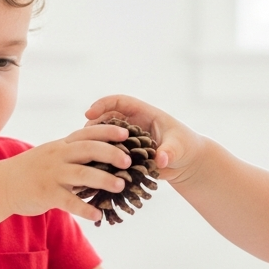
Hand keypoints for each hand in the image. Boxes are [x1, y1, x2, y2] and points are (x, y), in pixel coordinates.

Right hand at [0, 125, 133, 223]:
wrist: (1, 184)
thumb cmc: (32, 170)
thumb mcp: (52, 155)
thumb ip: (73, 154)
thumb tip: (103, 155)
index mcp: (61, 146)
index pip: (87, 133)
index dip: (107, 131)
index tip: (126, 133)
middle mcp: (57, 157)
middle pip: (88, 150)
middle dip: (110, 153)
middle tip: (128, 160)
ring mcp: (52, 175)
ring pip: (81, 174)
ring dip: (103, 180)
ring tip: (120, 185)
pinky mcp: (46, 194)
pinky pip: (69, 202)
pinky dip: (85, 209)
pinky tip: (97, 214)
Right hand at [84, 95, 206, 182]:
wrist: (187, 163)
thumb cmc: (185, 148)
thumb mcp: (179, 148)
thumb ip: (169, 152)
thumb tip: (161, 160)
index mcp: (144, 114)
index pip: (120, 101)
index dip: (103, 104)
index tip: (89, 114)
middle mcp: (132, 124)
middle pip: (106, 118)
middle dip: (93, 126)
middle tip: (81, 138)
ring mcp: (127, 139)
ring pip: (104, 135)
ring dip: (93, 142)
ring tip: (82, 154)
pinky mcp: (126, 154)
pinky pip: (109, 152)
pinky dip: (99, 157)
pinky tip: (89, 167)